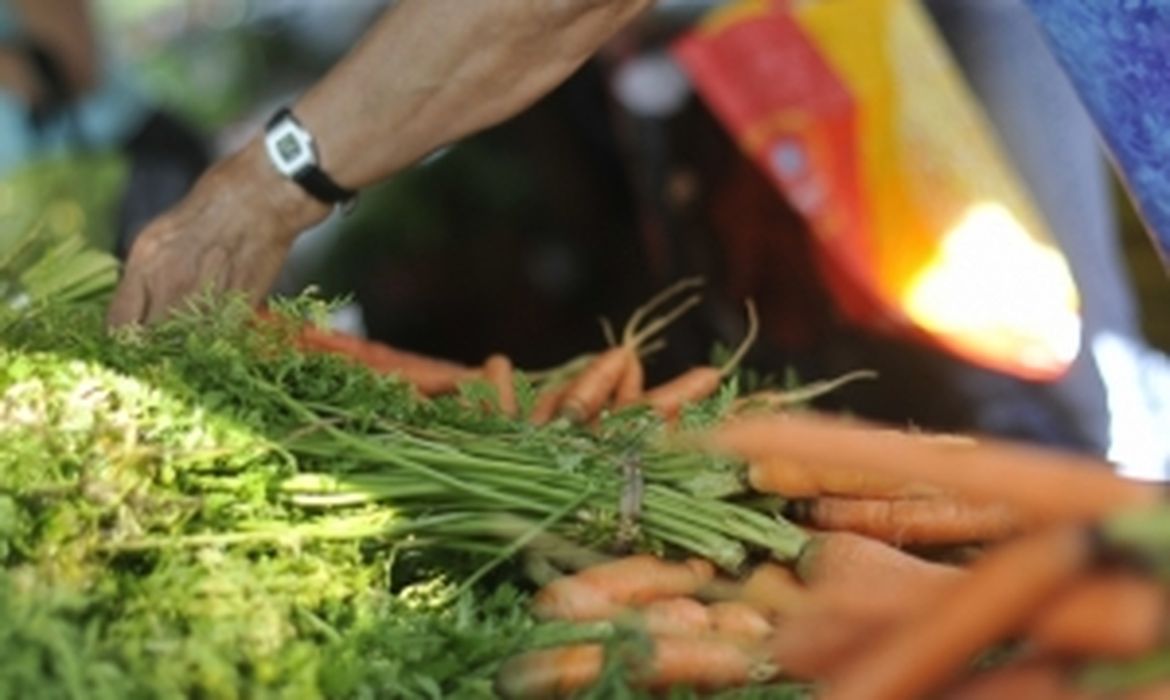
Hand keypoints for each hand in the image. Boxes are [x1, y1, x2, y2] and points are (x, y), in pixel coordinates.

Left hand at [106, 140, 329, 326]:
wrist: (265, 194)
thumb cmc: (215, 202)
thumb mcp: (162, 232)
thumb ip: (147, 272)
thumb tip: (138, 307)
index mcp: (146, 261)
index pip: (119, 325)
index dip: (124, 341)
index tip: (132, 345)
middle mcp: (172, 283)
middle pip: (152, 342)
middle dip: (155, 348)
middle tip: (163, 348)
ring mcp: (207, 296)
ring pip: (188, 344)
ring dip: (189, 345)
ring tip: (194, 336)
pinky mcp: (240, 305)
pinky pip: (221, 336)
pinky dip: (219, 337)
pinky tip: (221, 325)